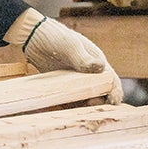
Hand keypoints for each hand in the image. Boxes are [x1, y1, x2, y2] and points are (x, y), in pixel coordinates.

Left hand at [5, 8, 124, 103]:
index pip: (111, 80)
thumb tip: (101, 68)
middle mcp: (89, 73)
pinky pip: (71, 99)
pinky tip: (66, 111)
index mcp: (97, 62)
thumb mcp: (70, 46)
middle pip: (101, 93)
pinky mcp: (63, 86)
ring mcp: (76, 80)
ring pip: (86, 98)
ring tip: (79, 111)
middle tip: (91, 104)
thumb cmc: (54, 37)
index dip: (114, 92)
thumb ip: (84, 59)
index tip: (113, 102)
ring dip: (86, 107)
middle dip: (100, 102)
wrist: (33, 37)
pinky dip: (71, 107)